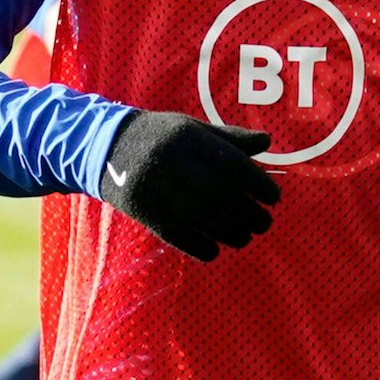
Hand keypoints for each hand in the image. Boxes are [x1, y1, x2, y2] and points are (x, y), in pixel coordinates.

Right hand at [97, 111, 278, 261]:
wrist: (105, 146)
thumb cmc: (161, 137)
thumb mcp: (192, 128)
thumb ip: (229, 138)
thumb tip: (268, 142)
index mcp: (188, 137)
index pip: (230, 162)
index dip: (256, 183)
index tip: (274, 198)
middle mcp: (171, 161)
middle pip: (217, 192)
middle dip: (247, 212)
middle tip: (265, 223)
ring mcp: (154, 186)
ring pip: (198, 215)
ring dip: (228, 231)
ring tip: (246, 238)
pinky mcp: (141, 208)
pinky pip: (174, 232)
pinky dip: (197, 245)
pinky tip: (215, 251)